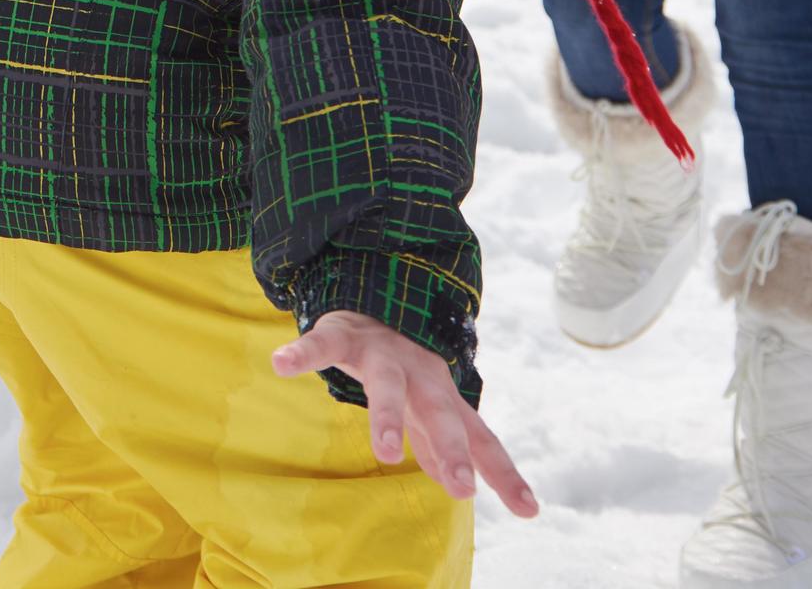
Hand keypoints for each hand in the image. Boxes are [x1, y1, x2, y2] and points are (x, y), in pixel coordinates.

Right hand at [271, 311, 537, 517]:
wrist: (373, 301)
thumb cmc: (405, 370)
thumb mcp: (428, 408)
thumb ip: (446, 447)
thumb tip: (467, 487)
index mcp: (443, 397)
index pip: (480, 438)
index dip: (504, 473)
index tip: (530, 511)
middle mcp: (420, 375)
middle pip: (440, 414)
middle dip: (452, 451)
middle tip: (462, 489)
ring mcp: (382, 354)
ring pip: (387, 386)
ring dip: (387, 419)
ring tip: (387, 454)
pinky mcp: (341, 335)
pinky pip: (321, 344)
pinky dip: (301, 354)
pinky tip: (281, 364)